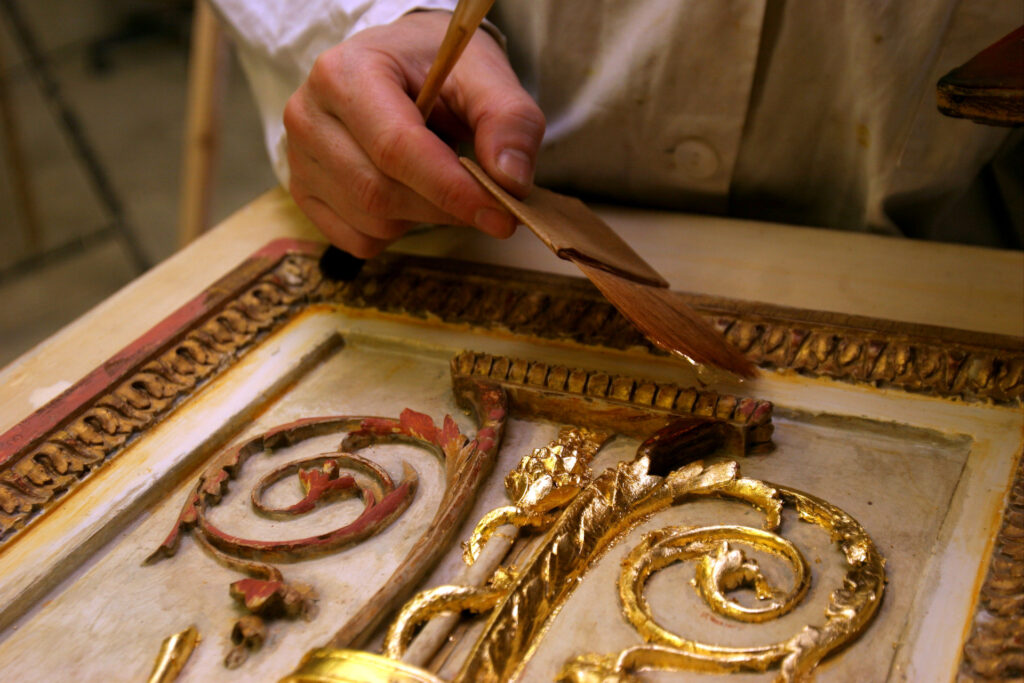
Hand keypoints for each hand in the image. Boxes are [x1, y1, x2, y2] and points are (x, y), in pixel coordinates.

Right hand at [283, 11, 545, 257]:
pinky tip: (411, 194)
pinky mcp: (305, 194)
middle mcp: (308, 116)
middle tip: (488, 202)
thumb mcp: (485, 75)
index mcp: (346, 73)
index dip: (452, 189)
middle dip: (444, 207)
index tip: (502, 215)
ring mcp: (299, 159)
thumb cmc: (438, 68)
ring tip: (442, 181)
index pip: (396, 147)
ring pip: (371, 222)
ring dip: (425, 219)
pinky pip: (359, 241)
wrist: (398, 65)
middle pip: (380, 192)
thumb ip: (508, 120)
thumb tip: (510, 181)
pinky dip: (398, 232)